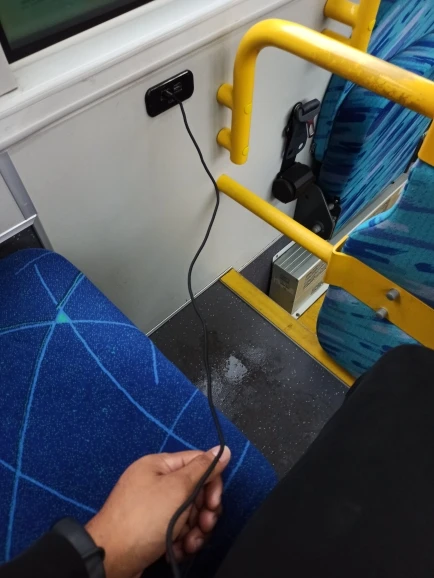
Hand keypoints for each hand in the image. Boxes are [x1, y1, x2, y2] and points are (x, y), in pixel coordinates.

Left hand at [85, 446, 230, 577]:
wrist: (111, 559)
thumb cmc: (143, 520)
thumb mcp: (177, 489)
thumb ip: (203, 468)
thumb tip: (222, 450)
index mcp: (159, 465)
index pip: (198, 463)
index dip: (212, 483)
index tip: (214, 503)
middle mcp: (155, 482)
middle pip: (195, 490)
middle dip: (203, 511)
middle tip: (203, 525)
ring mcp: (153, 507)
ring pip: (188, 513)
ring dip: (194, 530)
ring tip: (189, 543)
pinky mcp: (151, 529)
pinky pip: (176, 529)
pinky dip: (181, 540)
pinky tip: (179, 549)